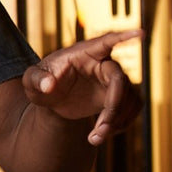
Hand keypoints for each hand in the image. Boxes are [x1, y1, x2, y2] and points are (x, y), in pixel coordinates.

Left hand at [23, 29, 143, 145]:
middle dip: (114, 107)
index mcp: (84, 53)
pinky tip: (103, 134)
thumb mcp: (31, 80)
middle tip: (101, 129)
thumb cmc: (41, 82)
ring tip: (95, 138)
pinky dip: (122, 124)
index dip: (124, 36)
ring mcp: (113, 80)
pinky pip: (132, 108)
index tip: (141, 33)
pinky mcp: (117, 96)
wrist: (51, 98)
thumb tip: (48, 85)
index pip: (106, 41)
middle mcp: (103, 64)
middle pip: (120, 81)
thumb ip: (36, 79)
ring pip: (129, 98)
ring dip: (117, 121)